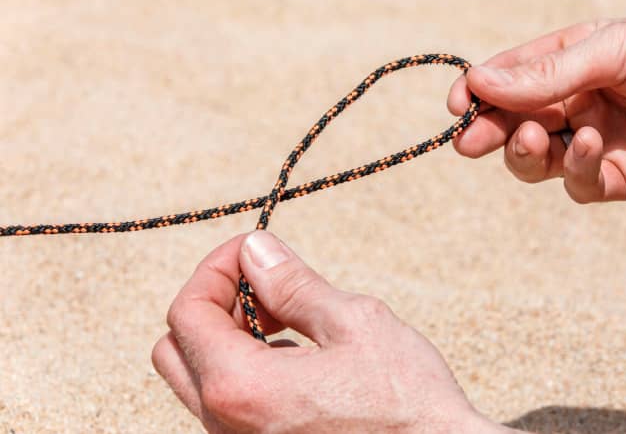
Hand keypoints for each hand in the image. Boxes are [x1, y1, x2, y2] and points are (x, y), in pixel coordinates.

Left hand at [152, 231, 517, 432]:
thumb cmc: (407, 404)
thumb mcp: (354, 324)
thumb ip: (293, 285)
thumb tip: (256, 251)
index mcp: (242, 388)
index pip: (187, 312)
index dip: (215, 267)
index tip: (252, 250)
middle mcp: (227, 425)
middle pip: (177, 347)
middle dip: (215, 301)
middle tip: (263, 284)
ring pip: (200, 374)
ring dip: (230, 331)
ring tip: (288, 317)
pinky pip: (227, 399)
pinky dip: (245, 363)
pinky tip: (296, 353)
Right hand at [447, 6, 625, 201]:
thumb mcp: (612, 49)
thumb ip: (546, 74)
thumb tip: (478, 82)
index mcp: (574, 61)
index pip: (512, 78)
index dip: (480, 91)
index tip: (459, 103)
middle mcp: (579, 102)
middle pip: (515, 124)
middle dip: (490, 132)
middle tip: (469, 141)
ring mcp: (597, 142)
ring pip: (538, 160)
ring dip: (526, 153)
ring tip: (535, 138)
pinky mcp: (620, 177)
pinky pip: (580, 183)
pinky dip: (577, 168)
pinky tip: (592, 145)